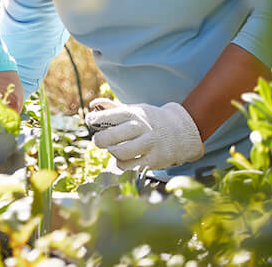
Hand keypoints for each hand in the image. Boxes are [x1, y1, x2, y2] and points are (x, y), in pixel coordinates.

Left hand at [84, 97, 203, 170]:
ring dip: (112, 152)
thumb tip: (92, 105)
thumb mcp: (134, 109)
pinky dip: (122, 164)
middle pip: (110, 137)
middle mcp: (141, 128)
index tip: (90, 121)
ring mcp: (148, 145)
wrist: (181, 131)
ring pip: (120, 153)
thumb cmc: (150, 120)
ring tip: (112, 149)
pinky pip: (130, 166)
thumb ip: (112, 107)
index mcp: (134, 114)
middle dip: (99, 140)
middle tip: (98, 140)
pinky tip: (123, 159)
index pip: (107, 116)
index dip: (94, 119)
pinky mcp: (154, 160)